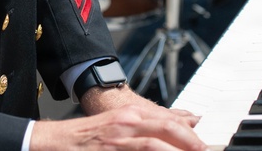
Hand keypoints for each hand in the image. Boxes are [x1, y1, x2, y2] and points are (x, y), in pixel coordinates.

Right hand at [29, 85, 206, 149]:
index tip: (204, 141)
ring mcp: (119, 137)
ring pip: (156, 144)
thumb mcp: (119, 125)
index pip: (168, 119)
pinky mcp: (111, 149)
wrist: (58, 141)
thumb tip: (175, 129)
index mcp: (131, 113)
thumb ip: (145, 126)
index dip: (189, 130)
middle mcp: (128, 121)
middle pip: (168, 127)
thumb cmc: (88, 136)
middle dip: (190, 141)